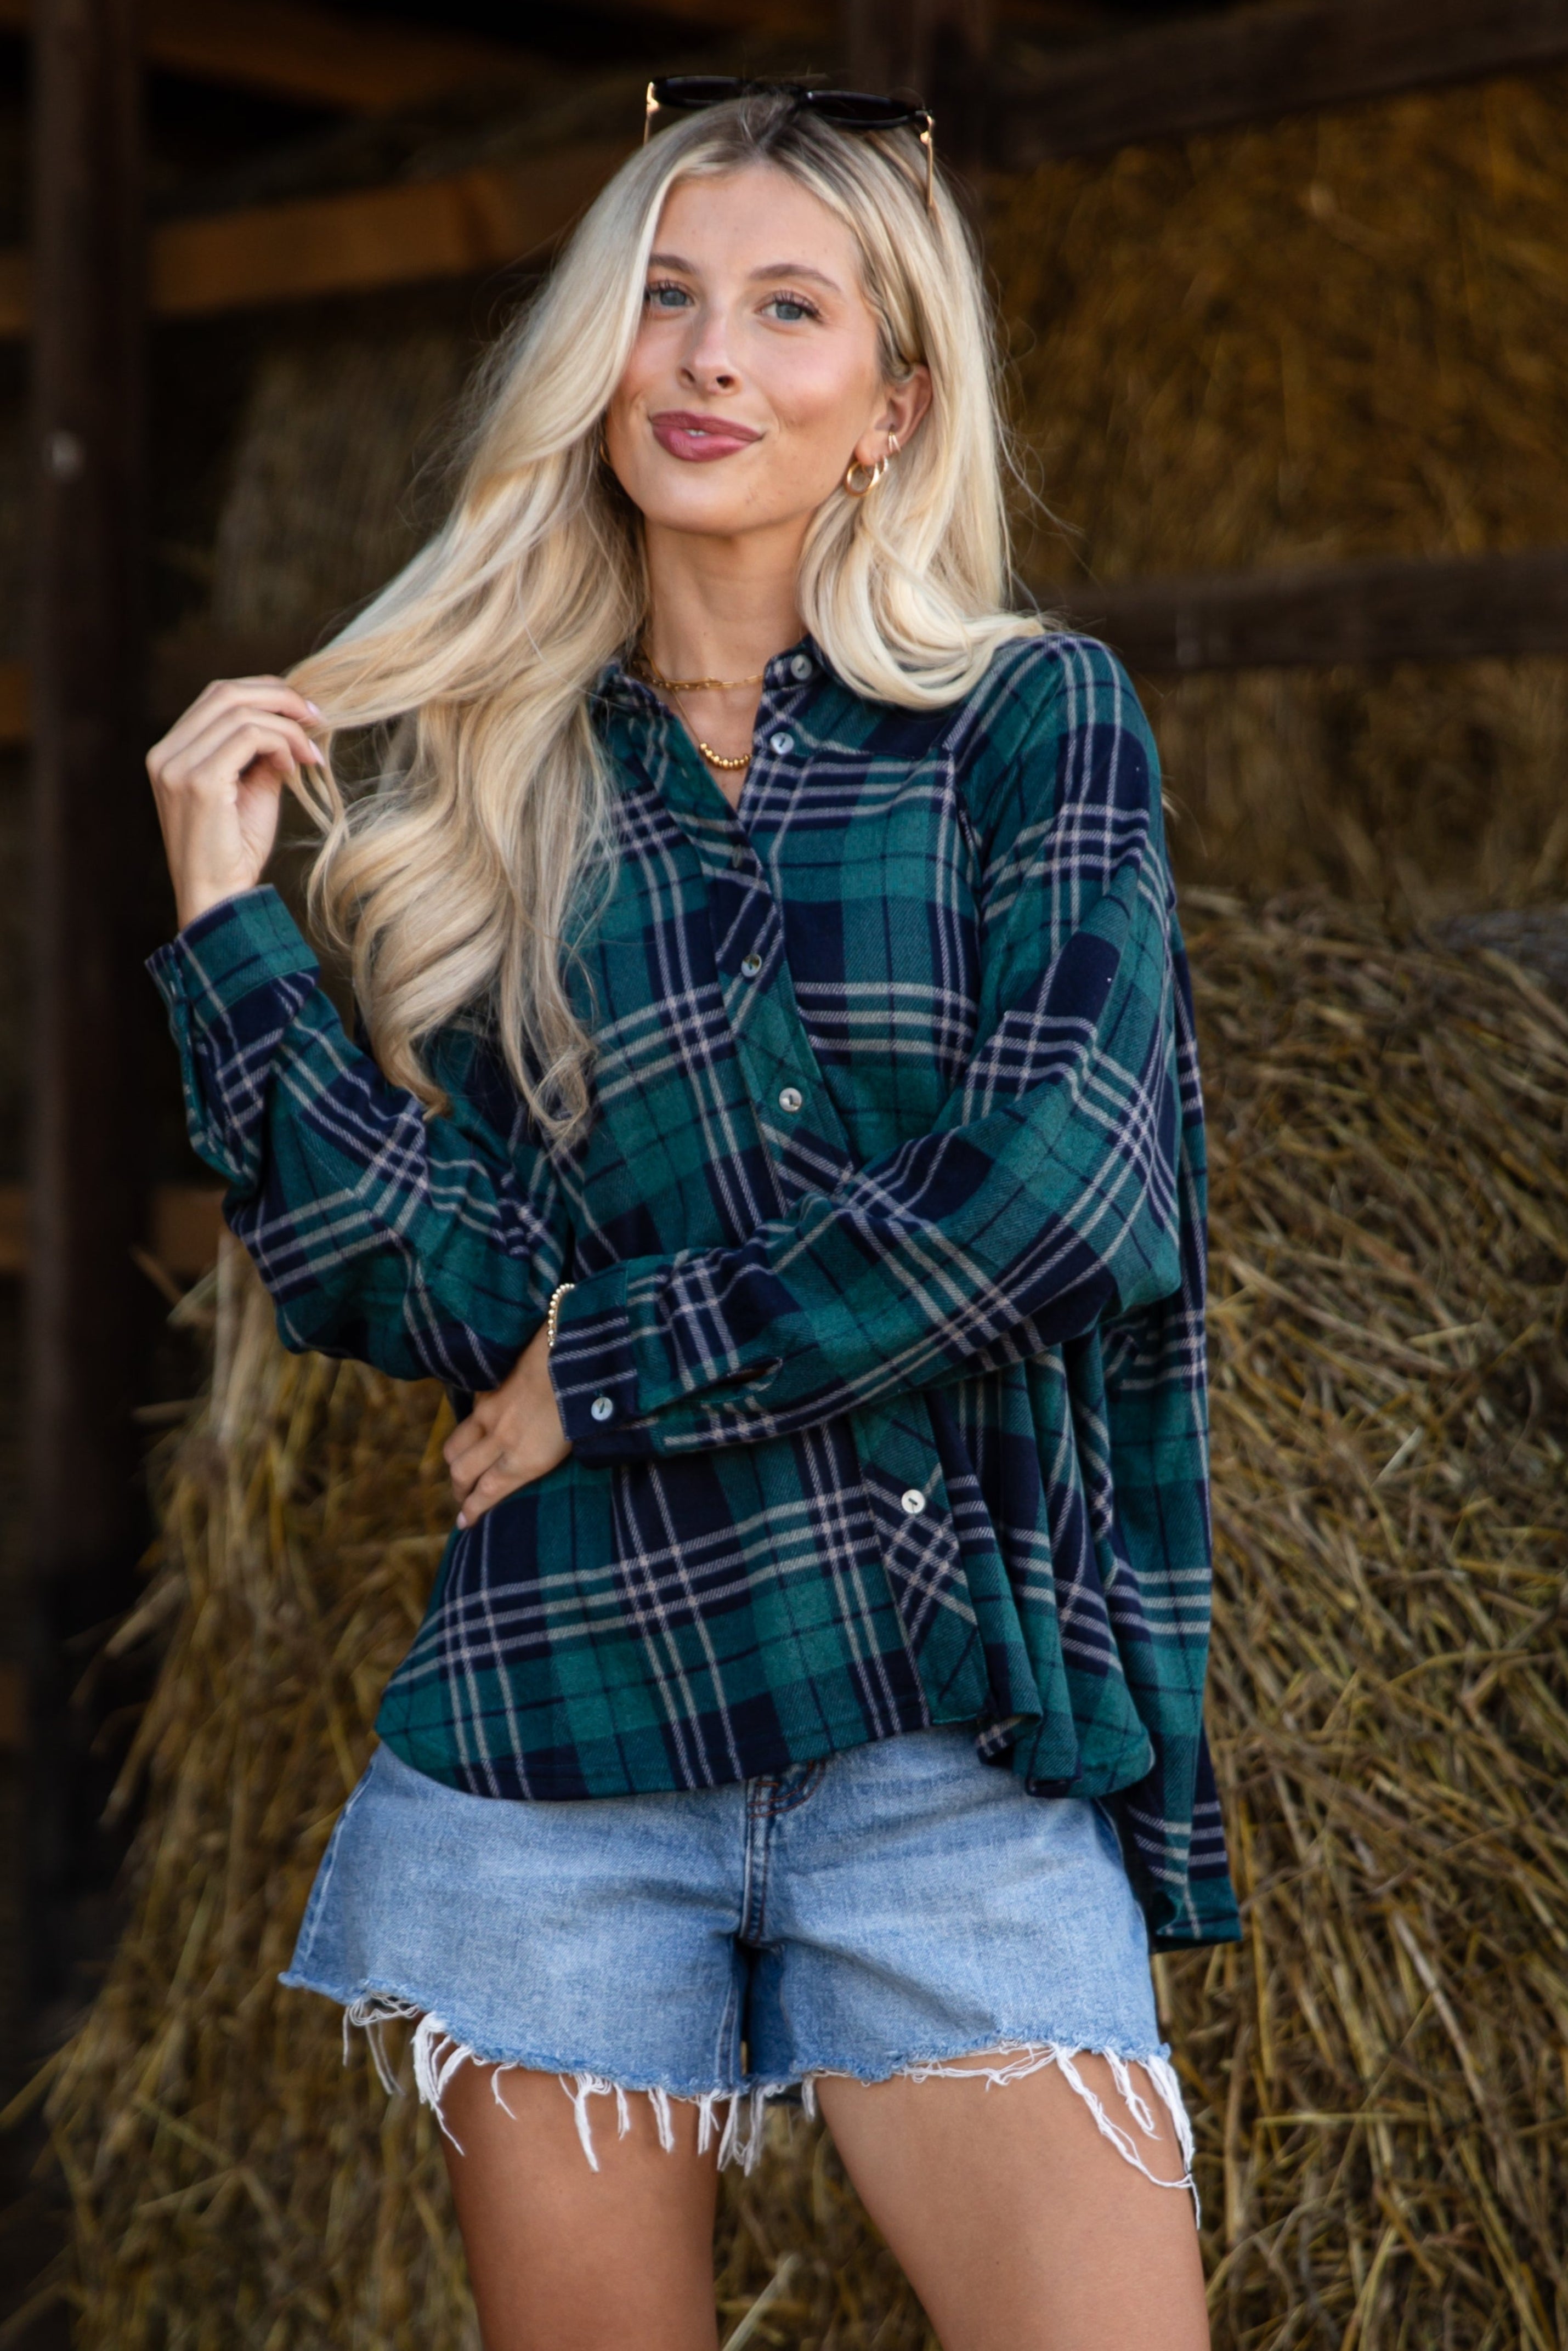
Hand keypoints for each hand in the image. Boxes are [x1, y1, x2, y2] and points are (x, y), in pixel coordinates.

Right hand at [146, 674, 326, 931]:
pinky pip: (249, 736)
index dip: (264, 693)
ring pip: (240, 712)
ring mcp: (176, 766)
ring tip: (311, 753)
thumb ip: (263, 754)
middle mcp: (165, 755)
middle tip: (317, 717)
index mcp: (170, 753)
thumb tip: (294, 724)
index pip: (216, 697)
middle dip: (279, 697)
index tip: (303, 713)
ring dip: (287, 727)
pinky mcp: (198, 781)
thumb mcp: (251, 792)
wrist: (218, 899)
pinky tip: (297, 766)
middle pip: (225, 692)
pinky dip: (281, 743)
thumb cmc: (234, 852)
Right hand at [445, 1322, 572, 1526]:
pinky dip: (468, 1431)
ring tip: (459, 1470)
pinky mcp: (487, 1392)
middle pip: (462, 1474)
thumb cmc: (583, 1407)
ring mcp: (490, 1415)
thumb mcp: (569, 1448)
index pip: (486, 1493)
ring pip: (454, 1447)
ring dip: (454, 1464)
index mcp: (526, 1461)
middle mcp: (502, 1441)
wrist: (573, 1358)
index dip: (472, 1511)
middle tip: (462, 1498)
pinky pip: (467, 1417)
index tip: (464, 1523)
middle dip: (459, 1491)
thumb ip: (537, 1462)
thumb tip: (520, 1475)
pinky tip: (476, 1432)